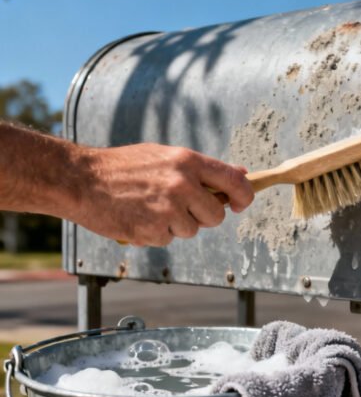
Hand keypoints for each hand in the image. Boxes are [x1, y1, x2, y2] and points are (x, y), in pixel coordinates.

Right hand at [72, 143, 253, 245]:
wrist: (81, 179)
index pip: (234, 182)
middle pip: (216, 215)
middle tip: (183, 208)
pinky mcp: (152, 231)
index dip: (244, 196)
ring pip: (192, 230)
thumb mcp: (166, 156)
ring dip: (177, 225)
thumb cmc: (125, 166)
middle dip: (204, 216)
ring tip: (152, 208)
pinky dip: (157, 233)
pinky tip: (139, 217)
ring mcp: (167, 209)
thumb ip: (203, 169)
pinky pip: (168, 239)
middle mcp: (182, 184)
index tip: (239, 204)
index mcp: (188, 162)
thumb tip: (241, 174)